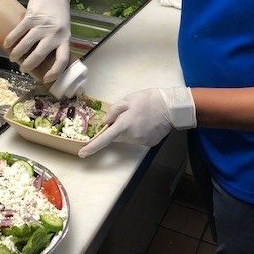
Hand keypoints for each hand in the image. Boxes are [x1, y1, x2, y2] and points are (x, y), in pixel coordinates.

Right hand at [4, 0, 71, 82]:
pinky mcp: (31, 17)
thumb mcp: (63, 30)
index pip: (62, 60)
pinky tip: (7, 45)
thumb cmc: (59, 14)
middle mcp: (54, 34)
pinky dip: (11, 40)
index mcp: (65, 39)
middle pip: (40, 55)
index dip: (54, 72)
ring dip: (17, 54)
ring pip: (26, 45)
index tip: (45, 78)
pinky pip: (19, 31)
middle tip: (23, 69)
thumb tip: (42, 60)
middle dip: (29, 65)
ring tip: (13, 58)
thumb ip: (55, 43)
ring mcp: (42, 25)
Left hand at [78, 87, 195, 157]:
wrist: (171, 107)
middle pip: (116, 137)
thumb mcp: (128, 99)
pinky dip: (139, 132)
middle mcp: (131, 136)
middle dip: (116, 128)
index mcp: (124, 124)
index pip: (104, 139)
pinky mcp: (149, 143)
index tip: (82, 153)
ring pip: (127, 138)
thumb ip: (114, 111)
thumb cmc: (149, 100)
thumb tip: (105, 122)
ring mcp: (141, 141)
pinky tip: (147, 123)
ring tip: (140, 117)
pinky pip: (138, 139)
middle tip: (127, 115)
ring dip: (128, 130)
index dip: (92, 146)